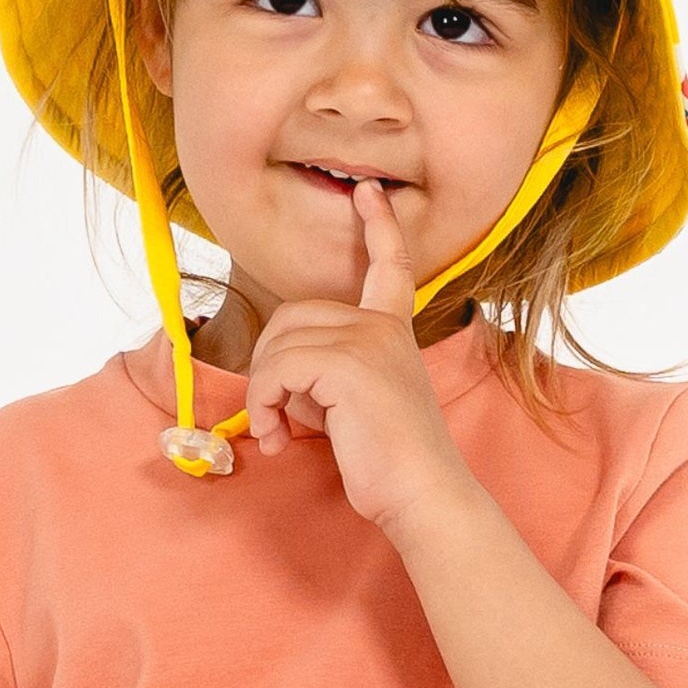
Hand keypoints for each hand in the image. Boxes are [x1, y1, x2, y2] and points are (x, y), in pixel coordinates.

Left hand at [245, 179, 478, 532]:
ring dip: (264, 393)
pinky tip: (278, 439)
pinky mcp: (347, 365)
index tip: (366, 192)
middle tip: (279, 413)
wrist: (423, 495)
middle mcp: (382, 327)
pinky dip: (264, 405)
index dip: (378, 227)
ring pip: (278, 344)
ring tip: (279, 432)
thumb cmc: (389, 463)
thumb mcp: (357, 403)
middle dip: (271, 364)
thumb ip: (328, 372)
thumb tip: (281, 377)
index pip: (388, 267)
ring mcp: (367, 341)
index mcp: (393, 331)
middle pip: (294, 315)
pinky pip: (277, 370)